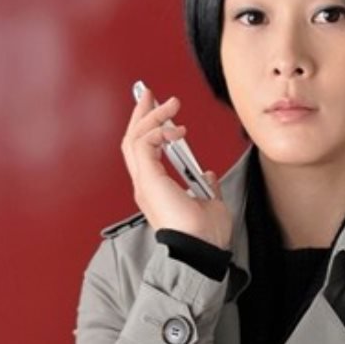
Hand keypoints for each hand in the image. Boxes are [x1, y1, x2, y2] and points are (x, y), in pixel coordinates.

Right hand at [121, 88, 232, 249]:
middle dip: (142, 115)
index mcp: (156, 189)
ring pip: (135, 139)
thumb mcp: (211, 203)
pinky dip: (156, 131)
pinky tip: (174, 128)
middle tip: (150, 94)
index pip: (144, 152)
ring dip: (151, 116)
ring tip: (169, 103)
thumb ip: (206, 186)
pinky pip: (143, 145)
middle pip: (133, 141)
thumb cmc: (205, 235)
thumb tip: (207, 174)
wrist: (201, 248)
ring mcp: (144, 182)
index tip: (161, 112)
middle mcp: (145, 184)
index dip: (149, 129)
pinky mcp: (148, 180)